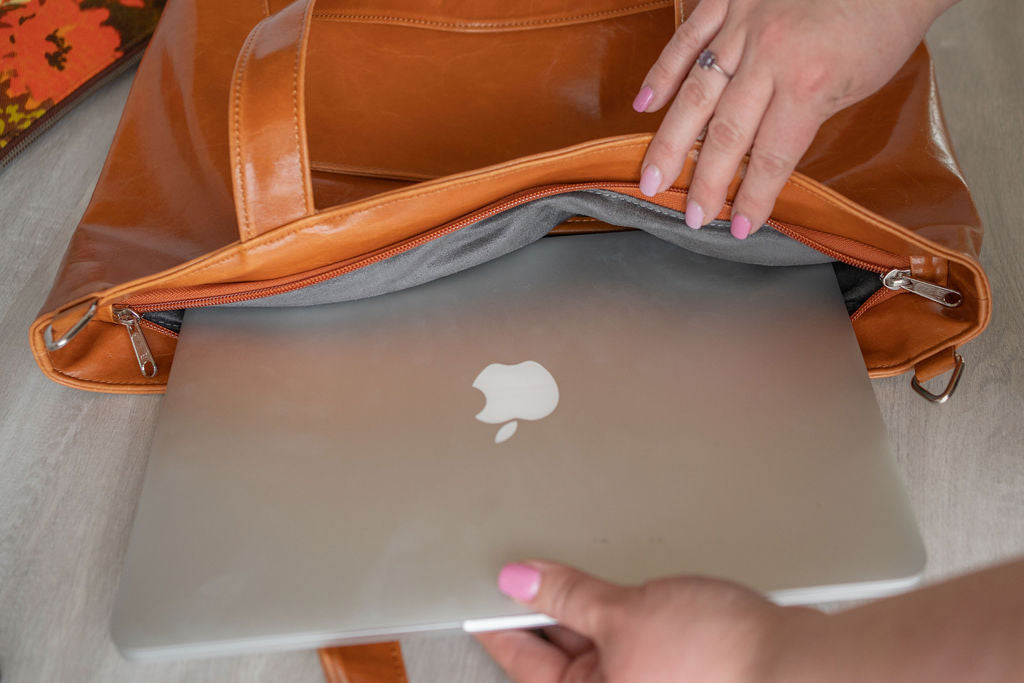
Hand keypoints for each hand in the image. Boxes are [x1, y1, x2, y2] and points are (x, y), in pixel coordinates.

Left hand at [474, 561, 821, 682]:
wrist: (794, 663)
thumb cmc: (717, 658)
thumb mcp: (625, 615)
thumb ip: (568, 597)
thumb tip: (520, 581)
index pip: (523, 657)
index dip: (498, 618)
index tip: (481, 588)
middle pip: (556, 648)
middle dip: (541, 603)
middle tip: (524, 561)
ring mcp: (643, 679)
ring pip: (594, 636)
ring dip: (581, 601)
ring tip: (571, 563)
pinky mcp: (671, 663)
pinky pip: (627, 632)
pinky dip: (616, 605)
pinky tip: (616, 578)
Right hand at [631, 0, 955, 238]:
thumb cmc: (883, 22)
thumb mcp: (856, 84)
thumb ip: (804, 115)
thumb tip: (763, 152)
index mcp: (809, 82)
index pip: (771, 157)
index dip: (753, 198)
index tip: (739, 227)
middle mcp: (770, 55)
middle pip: (725, 133)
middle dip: (705, 181)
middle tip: (689, 215)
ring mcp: (744, 24)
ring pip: (695, 93)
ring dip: (670, 142)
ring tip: (652, 177)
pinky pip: (688, 38)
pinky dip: (663, 72)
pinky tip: (645, 105)